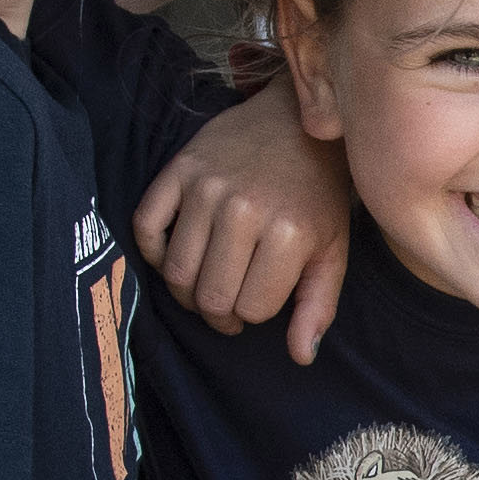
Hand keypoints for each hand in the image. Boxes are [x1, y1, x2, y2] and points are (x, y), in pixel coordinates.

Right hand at [138, 88, 357, 361]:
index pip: (252, 309)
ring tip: (208, 282)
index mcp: (288, 234)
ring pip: (176, 272)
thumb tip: (300, 356)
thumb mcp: (332, 250)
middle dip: (219, 312)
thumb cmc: (318, 194)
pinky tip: (179, 255)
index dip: (255, 312)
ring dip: (188, 291)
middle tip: (229, 303)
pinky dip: (156, 252)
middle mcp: (243, 210)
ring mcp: (206, 187)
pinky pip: (146, 228)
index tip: (262, 298)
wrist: (297, 123)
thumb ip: (319, 306)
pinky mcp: (178, 168)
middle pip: (210, 296)